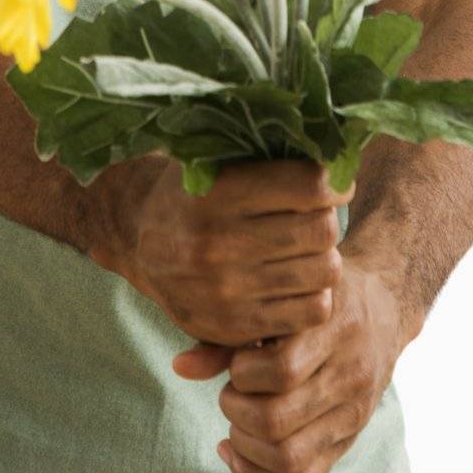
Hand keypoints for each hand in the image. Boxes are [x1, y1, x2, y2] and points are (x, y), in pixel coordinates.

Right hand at [100, 158, 354, 348]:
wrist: (138, 241)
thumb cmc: (192, 189)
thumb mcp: (216, 158)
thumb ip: (267, 152)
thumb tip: (333, 146)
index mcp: (218, 191)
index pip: (310, 186)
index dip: (334, 181)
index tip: (334, 183)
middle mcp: (218, 242)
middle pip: (321, 230)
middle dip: (328, 219)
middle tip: (317, 214)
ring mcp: (226, 290)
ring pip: (323, 272)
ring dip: (325, 256)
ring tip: (307, 247)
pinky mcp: (235, 326)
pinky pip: (310, 312)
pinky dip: (315, 292)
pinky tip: (298, 278)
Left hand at [175, 255, 415, 472]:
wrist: (387, 304)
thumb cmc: (319, 294)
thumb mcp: (284, 294)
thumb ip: (232, 330)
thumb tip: (180, 367)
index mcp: (334, 328)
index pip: (282, 369)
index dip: (243, 373)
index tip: (236, 362)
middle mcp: (350, 374)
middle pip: (279, 419)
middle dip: (237, 411)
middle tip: (231, 392)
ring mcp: (353, 412)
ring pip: (290, 458)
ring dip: (246, 445)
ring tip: (238, 418)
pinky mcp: (349, 439)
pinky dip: (260, 471)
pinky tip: (238, 449)